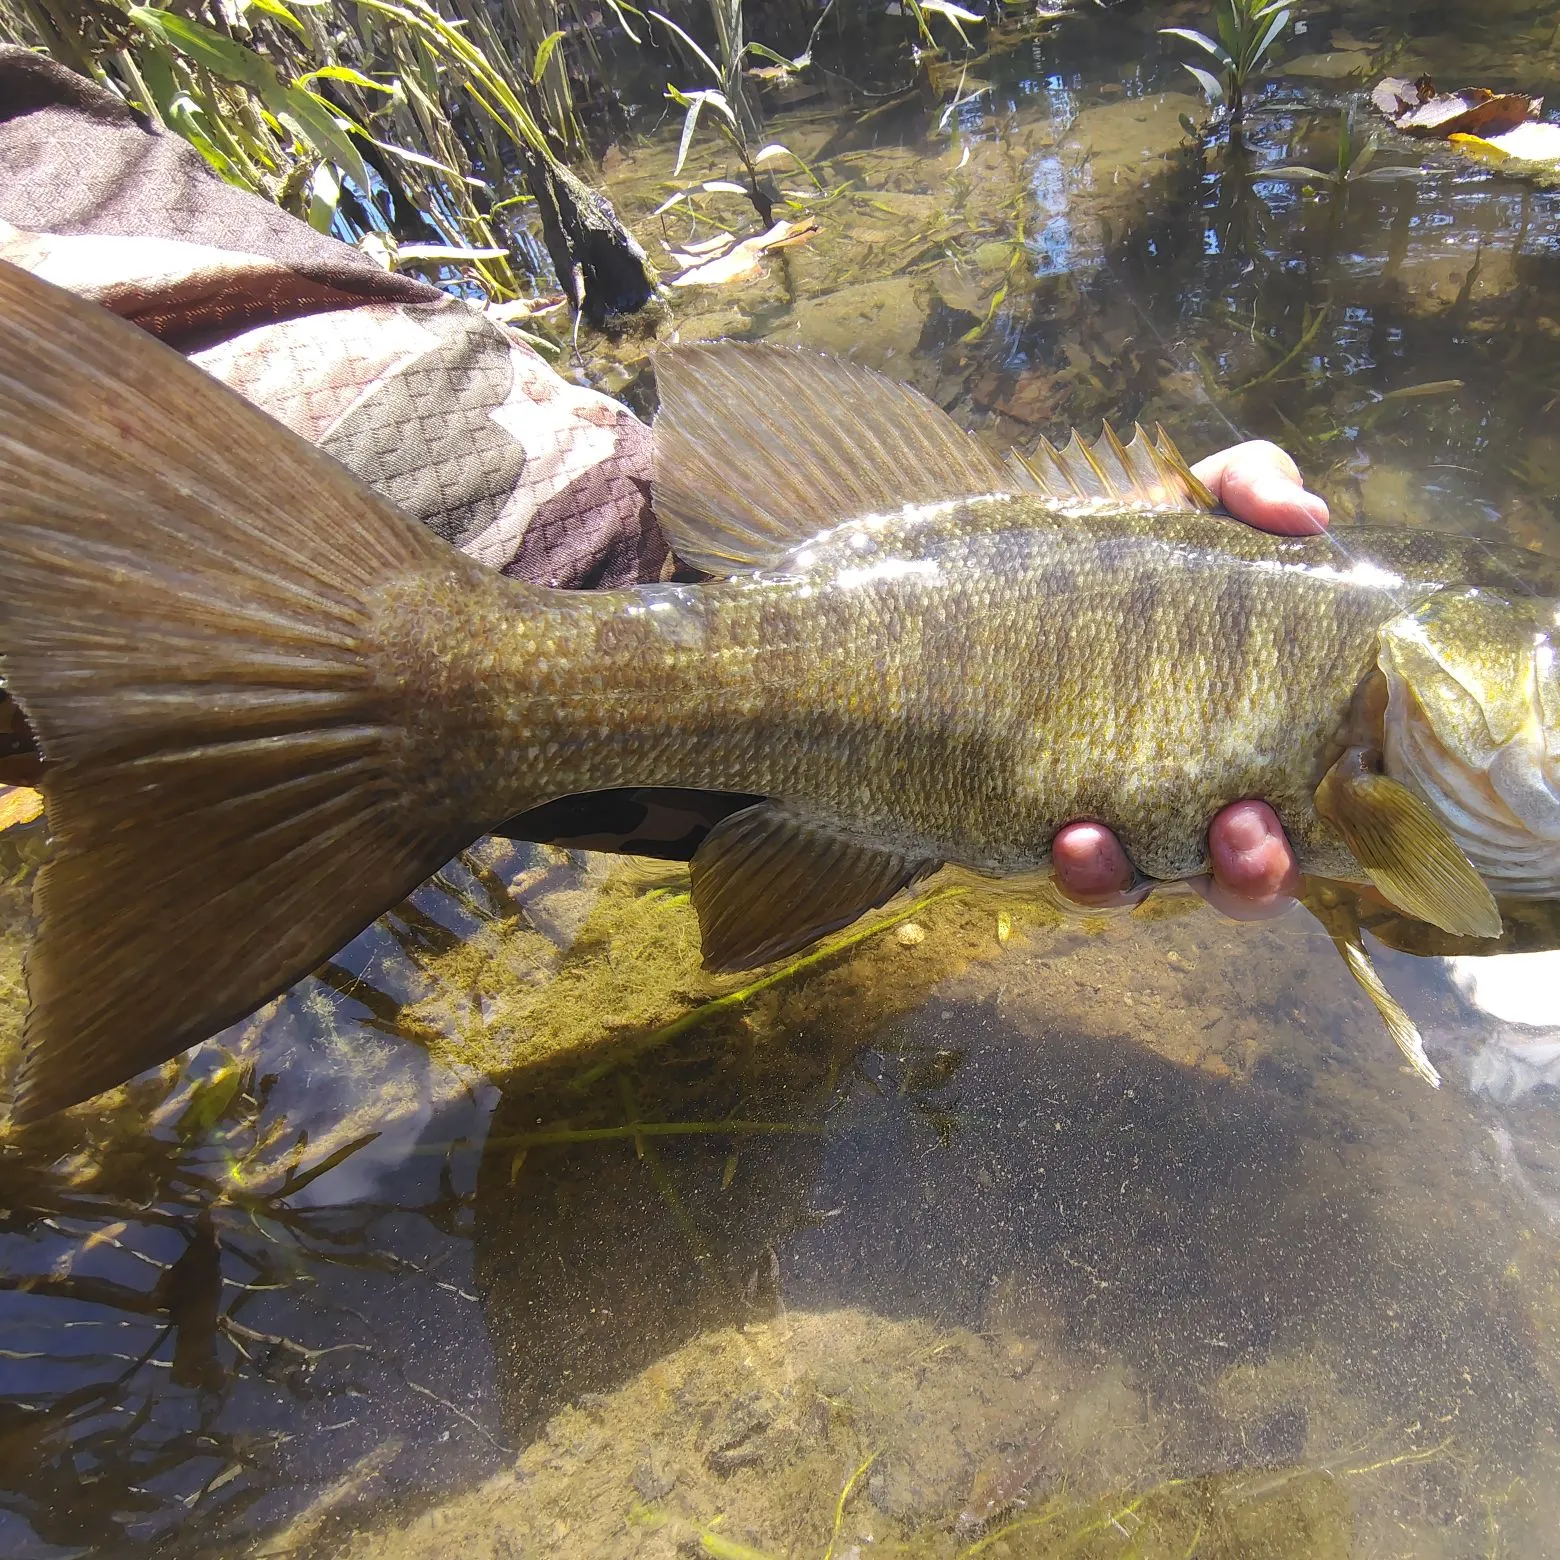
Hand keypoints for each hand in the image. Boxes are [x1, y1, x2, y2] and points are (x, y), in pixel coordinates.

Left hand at [1052, 441, 1326, 913]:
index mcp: (1259, 736)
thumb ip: (1251, 487)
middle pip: (1248, 877)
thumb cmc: (1125, 554)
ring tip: (1098, 840)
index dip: (1359, 825)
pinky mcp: (1048, 831)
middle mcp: (1201, 799)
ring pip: (1151, 887)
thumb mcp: (1191, 509)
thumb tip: (1304, 515)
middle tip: (1243, 826)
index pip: (1331, 804)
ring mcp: (1126, 823)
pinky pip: (1078, 879)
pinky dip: (1082, 869)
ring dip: (1133, 878)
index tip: (1354, 799)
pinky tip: (1067, 838)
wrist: (998, 578)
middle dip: (1253, 871)